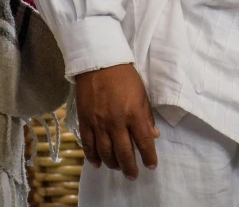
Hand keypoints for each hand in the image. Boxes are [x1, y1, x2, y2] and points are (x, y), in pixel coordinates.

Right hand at [76, 64, 158, 179]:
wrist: (99, 62)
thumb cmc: (124, 75)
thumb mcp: (141, 92)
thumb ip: (146, 115)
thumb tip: (153, 135)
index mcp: (133, 113)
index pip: (143, 141)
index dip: (148, 156)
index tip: (151, 165)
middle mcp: (116, 122)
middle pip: (124, 153)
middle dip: (130, 167)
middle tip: (133, 175)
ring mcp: (99, 123)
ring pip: (105, 153)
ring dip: (113, 164)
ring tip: (118, 167)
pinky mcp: (85, 121)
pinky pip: (88, 145)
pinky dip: (93, 157)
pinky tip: (98, 163)